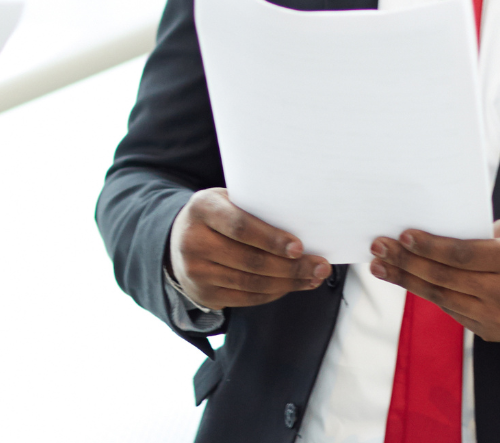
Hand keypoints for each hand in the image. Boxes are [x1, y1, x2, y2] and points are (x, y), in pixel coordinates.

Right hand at [169, 188, 328, 309]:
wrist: (179, 240)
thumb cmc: (218, 216)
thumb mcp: (227, 201)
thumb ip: (255, 210)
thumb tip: (304, 229)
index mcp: (202, 208)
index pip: (240, 226)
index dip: (271, 239)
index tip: (299, 248)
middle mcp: (193, 240)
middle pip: (250, 260)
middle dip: (291, 267)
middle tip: (320, 267)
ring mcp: (196, 270)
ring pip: (251, 283)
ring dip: (288, 283)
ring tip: (312, 278)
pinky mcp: (203, 293)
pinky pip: (246, 298)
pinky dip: (273, 294)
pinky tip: (290, 286)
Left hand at [369, 220, 499, 344]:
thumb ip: (483, 232)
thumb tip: (438, 229)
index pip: (464, 255)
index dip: (431, 246)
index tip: (403, 235)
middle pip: (445, 277)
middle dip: (406, 262)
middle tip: (378, 248)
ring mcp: (497, 317)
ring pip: (442, 297)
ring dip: (407, 281)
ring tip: (380, 266)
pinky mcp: (490, 332)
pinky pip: (451, 310)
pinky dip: (428, 294)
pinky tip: (407, 280)